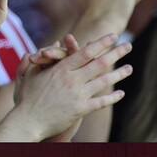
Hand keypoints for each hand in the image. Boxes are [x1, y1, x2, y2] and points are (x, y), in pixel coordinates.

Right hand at [9, 33, 132, 139]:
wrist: (27, 121)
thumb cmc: (27, 97)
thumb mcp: (31, 73)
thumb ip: (42, 56)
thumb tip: (54, 42)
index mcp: (60, 69)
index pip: (85, 52)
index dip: (101, 43)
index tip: (113, 36)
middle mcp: (71, 80)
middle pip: (99, 63)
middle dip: (116, 53)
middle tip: (128, 45)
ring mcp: (77, 95)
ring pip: (104, 81)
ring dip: (118, 74)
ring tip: (129, 68)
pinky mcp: (80, 110)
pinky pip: (101, 102)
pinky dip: (112, 97)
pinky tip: (121, 93)